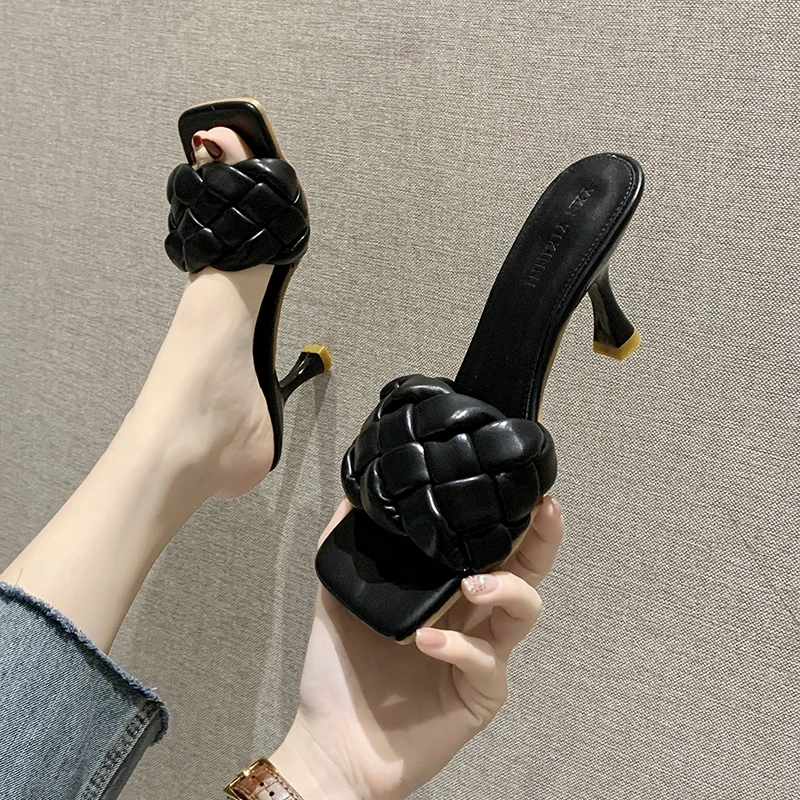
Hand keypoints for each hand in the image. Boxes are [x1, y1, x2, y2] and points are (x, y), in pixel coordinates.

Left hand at [271, 496, 564, 799]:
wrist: (333, 740)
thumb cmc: (341, 669)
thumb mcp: (340, 594)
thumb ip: (349, 544)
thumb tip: (353, 491)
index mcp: (446, 589)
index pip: (488, 546)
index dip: (509, 517)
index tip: (517, 486)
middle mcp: (472, 617)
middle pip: (527, 571)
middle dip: (541, 539)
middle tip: (544, 511)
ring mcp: (481, 655)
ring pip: (524, 612)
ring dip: (506, 588)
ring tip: (472, 584)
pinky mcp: (479, 693)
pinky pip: (485, 662)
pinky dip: (458, 646)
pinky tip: (427, 641)